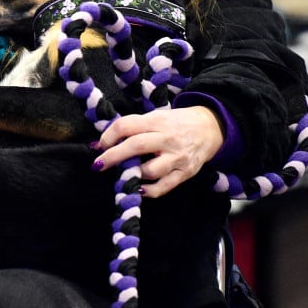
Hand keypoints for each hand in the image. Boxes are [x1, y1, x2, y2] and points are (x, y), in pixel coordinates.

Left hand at [92, 106, 222, 197]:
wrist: (209, 128)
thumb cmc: (174, 123)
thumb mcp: (155, 117)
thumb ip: (132, 127)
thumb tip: (101, 143)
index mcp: (157, 121)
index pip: (127, 126)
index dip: (109, 136)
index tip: (99, 145)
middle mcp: (168, 138)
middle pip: (136, 146)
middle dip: (113, 156)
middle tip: (97, 165)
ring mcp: (178, 157)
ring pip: (151, 170)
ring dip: (133, 174)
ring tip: (124, 174)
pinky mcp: (185, 173)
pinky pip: (164, 186)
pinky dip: (149, 190)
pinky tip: (139, 188)